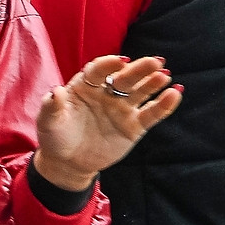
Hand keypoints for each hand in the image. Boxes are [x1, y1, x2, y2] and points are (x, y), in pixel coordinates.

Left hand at [33, 54, 182, 191]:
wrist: (68, 161)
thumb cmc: (56, 136)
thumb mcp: (49, 122)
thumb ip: (52, 106)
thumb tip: (55, 92)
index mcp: (86, 85)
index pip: (98, 71)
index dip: (108, 65)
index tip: (119, 62)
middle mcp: (107, 93)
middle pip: (125, 78)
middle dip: (139, 69)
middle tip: (155, 62)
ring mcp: (122, 108)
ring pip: (141, 92)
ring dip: (153, 83)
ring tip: (165, 76)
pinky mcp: (134, 126)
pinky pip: (151, 114)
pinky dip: (164, 105)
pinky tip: (175, 94)